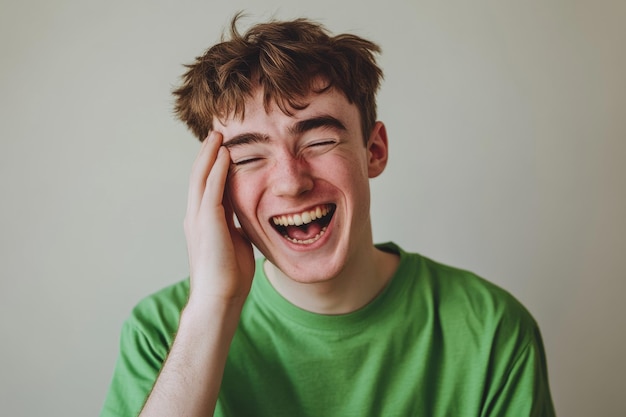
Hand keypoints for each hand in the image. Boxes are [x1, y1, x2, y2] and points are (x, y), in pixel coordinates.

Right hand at [184, 131, 254, 307]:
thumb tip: (248, 216)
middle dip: (207, 154)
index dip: (213, 166)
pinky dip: (217, 170)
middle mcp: (196, 216)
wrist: (220, 298)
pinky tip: (224, 155)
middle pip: (199, 176)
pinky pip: (211, 189)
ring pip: (201, 178)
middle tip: (216, 133)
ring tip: (218, 136)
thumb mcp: (237, 241)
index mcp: (204, 221)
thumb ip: (238, 225)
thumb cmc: (230, 276)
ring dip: (210, 155)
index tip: (222, 148)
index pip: (206, 186)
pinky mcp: (206, 223)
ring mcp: (198, 219)